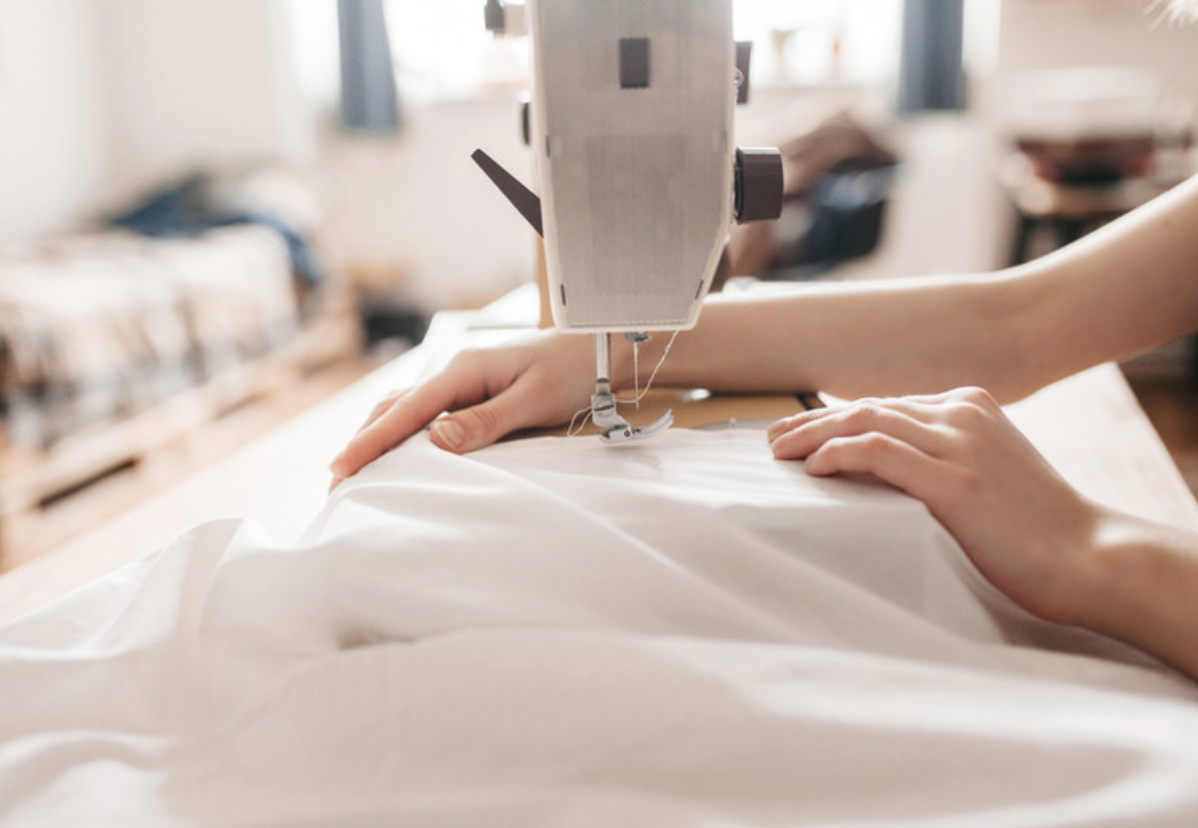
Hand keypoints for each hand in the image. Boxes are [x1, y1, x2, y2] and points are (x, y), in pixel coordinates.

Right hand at [329, 330, 593, 486]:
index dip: (372, 440)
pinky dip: (400, 429)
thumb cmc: (572, 371)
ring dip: (377, 434)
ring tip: (352, 467)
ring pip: (406, 406)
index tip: (342, 467)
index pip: (408, 410)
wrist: (599, 346)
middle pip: (395, 406)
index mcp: (465, 370)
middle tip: (334, 479)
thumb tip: (434, 441)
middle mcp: (455, 370)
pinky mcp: (472, 389)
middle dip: (363, 440)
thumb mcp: (533, 399)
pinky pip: (425, 410)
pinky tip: (393, 447)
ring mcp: (462, 378)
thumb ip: (485, 421)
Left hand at [767, 387, 1103, 625]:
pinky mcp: (954, 482)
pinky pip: (878, 453)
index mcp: (971, 408)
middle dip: (813, 423)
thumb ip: (945, 460)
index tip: (802, 434)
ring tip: (780, 454)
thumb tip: (890, 470)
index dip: (837, 418)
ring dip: (813, 436)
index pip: (886, 404)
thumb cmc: (1038, 528)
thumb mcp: (989, 475)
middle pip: (867, 407)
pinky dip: (839, 455)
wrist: (1091, 556)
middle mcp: (962, 416)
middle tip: (775, 442)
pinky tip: (814, 468)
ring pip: (865, 422)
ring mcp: (959, 445)